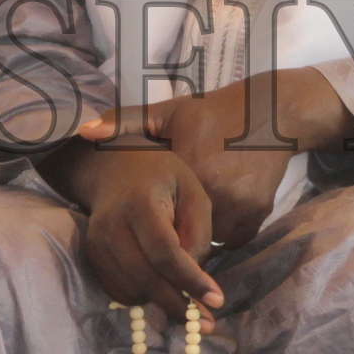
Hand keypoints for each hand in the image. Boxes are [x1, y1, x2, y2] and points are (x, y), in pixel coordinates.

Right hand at [54, 144, 222, 320]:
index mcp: (140, 204)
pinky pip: (118, 292)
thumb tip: (193, 277)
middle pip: (146, 278)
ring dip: (161, 301)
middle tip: (207, 324)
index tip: (217, 300)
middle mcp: (112, 226)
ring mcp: (97, 243)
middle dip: (178, 305)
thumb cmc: (162, 179)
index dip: (190, 281)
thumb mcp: (192, 193)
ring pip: (132, 290)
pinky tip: (159, 286)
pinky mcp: (92, 256)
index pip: (165, 252)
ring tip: (184, 295)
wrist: (113, 168)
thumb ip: (197, 232)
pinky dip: (142, 297)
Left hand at [74, 69, 353, 254]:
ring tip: (189, 223)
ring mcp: (240, 204)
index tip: (143, 225)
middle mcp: (215, 191)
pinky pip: (234, 239)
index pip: (160, 215)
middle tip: (165, 231)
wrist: (270, 112)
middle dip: (174, 238)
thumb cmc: (212, 112)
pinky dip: (225, 234)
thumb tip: (83, 130)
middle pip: (184, 234)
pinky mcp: (259, 212)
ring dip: (199, 239)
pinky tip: (216, 216)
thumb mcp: (168, 112)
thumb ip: (124, 121)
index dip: (151, 224)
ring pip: (210, 241)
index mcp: (188, 167)